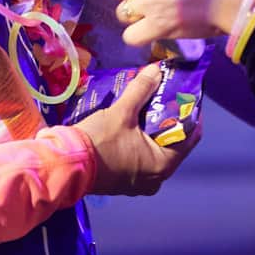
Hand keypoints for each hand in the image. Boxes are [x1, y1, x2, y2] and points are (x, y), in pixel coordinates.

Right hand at [74, 65, 195, 195]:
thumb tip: (156, 70)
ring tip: (148, 108)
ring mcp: (138, 183)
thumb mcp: (122, 112)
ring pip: (154, 152)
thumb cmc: (99, 141)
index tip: (185, 96)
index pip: (190, 137)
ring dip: (152, 131)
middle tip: (165, 98)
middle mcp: (156, 179)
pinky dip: (139, 143)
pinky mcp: (123, 182)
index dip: (189, 114)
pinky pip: (139, 159)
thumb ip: (142, 90)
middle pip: (172, 144)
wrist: (65, 165)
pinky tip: (133, 125)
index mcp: (163, 165)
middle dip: (168, 120)